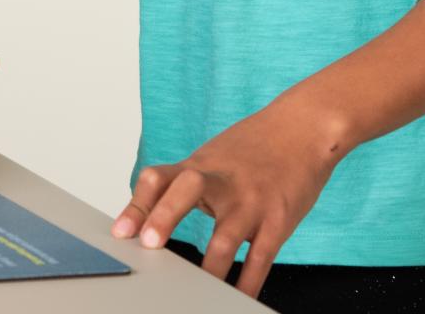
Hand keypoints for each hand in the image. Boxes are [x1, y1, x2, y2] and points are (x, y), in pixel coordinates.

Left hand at [111, 98, 344, 297]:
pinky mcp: (278, 219)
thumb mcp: (212, 157)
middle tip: (149, 244)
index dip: (137, 204)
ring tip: (195, 293)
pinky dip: (248, 283)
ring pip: (225, 238)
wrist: (304, 127)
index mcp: (200, 166)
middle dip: (165, 216)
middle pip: (186, 190)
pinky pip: (261, 257)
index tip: (120, 232)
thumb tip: (148, 218)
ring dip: (209, 269)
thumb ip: (183, 184)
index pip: (158, 178)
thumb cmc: (254, 147)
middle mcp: (222, 181)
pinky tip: (238, 298)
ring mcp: (251, 201)